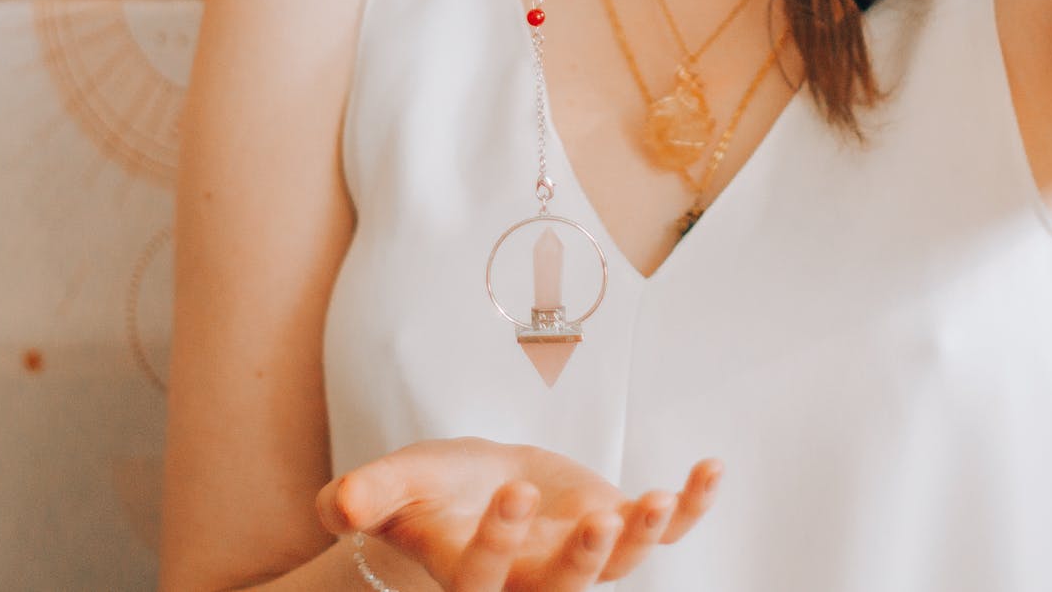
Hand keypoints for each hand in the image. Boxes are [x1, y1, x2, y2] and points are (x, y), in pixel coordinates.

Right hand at [316, 435, 723, 589]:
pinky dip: (690, 508)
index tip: (512, 489)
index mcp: (470, 575)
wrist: (477, 487)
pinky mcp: (614, 531)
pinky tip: (710, 471)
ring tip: (656, 498)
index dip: (498, 542)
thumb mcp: (396, 483)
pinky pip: (662, 531)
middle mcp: (529, 580)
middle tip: (597, 520)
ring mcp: (578, 559)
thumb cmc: (430, 491)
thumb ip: (367, 494)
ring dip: (643, 539)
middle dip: (582, 560)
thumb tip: (341, 505)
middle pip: (561, 590)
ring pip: (616, 569)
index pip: (482, 577)